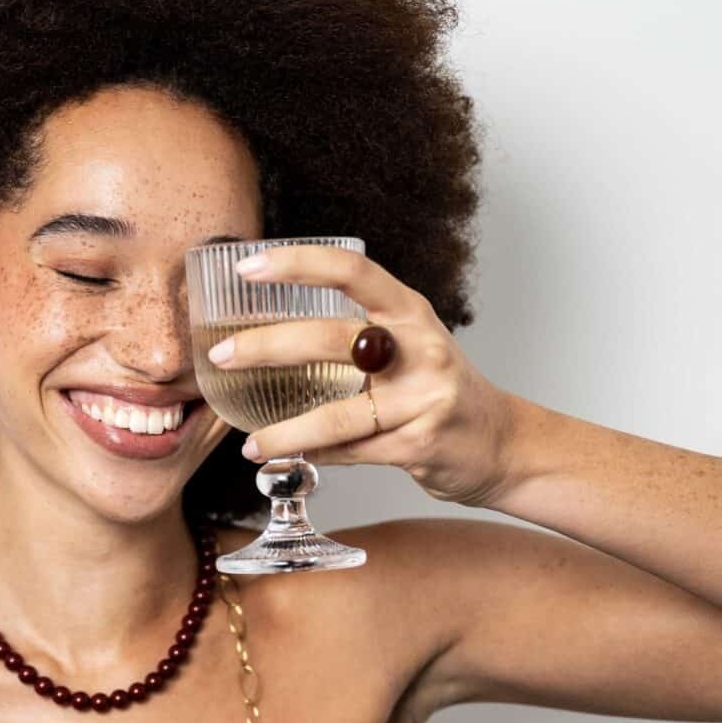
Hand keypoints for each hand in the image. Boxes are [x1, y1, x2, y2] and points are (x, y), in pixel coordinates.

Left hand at [210, 244, 519, 506]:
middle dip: (267, 347)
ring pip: (336, 414)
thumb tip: (268, 339)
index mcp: (409, 312)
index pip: (352, 271)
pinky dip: (316, 455)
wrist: (502, 444)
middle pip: (331, 339)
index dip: (298, 264)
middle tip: (220, 356)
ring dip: (284, 430)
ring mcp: (421, 398)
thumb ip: (353, 337)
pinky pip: (351, 452)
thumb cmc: (436, 390)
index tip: (248, 268)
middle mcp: (418, 348)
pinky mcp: (418, 444)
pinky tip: (287, 458)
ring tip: (250, 443)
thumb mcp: (407, 346)